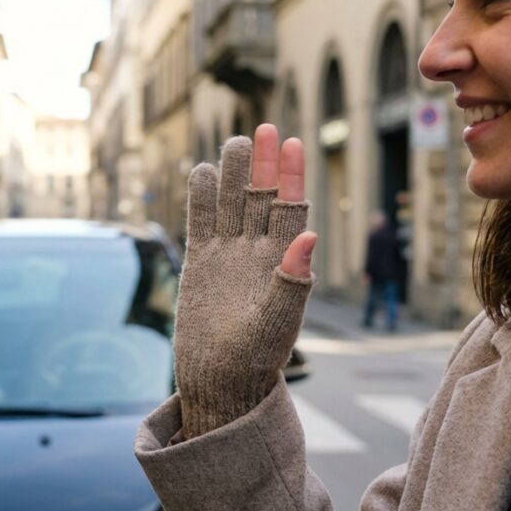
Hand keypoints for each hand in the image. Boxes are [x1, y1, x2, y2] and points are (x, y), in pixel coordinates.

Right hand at [173, 124, 316, 437]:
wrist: (219, 380)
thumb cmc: (256, 359)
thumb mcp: (278, 322)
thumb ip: (292, 280)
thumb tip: (311, 235)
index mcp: (283, 262)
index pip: (290, 209)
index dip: (291, 177)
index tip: (291, 143)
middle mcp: (257, 253)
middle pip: (260, 198)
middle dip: (262, 166)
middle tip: (262, 129)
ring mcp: (227, 256)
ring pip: (229, 204)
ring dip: (232, 175)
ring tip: (234, 143)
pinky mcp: (200, 264)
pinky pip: (200, 223)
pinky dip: (199, 199)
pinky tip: (200, 172)